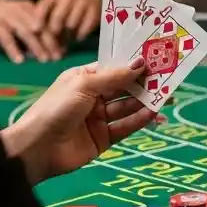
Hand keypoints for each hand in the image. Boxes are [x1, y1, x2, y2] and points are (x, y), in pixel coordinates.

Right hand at [0, 0, 61, 62]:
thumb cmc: (1, 14)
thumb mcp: (19, 15)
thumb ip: (32, 26)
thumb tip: (48, 45)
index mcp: (29, 7)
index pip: (47, 21)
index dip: (57, 35)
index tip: (64, 49)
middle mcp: (21, 10)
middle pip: (39, 26)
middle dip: (50, 42)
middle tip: (57, 57)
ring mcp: (7, 16)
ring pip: (25, 31)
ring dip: (36, 46)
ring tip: (44, 60)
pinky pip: (6, 37)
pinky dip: (13, 49)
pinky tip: (19, 60)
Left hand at [2, 57, 157, 183]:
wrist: (37, 148)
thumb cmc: (56, 108)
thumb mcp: (84, 85)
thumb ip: (115, 76)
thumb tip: (141, 62)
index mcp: (84, 78)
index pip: (114, 67)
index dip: (134, 63)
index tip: (156, 58)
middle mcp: (93, 96)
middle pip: (124, 87)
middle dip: (145, 83)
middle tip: (169, 78)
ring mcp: (99, 118)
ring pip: (128, 107)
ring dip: (146, 102)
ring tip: (167, 97)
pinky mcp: (103, 138)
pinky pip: (125, 127)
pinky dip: (140, 120)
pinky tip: (154, 114)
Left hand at [35, 0, 101, 44]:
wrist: (92, 1)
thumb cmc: (66, 8)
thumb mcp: (54, 8)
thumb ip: (43, 19)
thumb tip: (33, 36)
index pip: (44, 5)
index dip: (38, 18)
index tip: (34, 30)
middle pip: (58, 17)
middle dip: (54, 30)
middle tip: (53, 39)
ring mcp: (83, 1)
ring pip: (71, 24)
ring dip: (67, 35)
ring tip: (66, 37)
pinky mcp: (94, 10)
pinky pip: (84, 28)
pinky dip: (79, 35)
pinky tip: (77, 36)